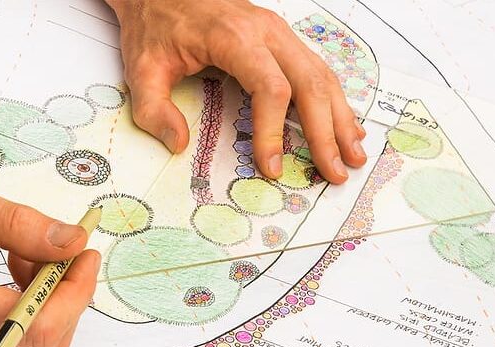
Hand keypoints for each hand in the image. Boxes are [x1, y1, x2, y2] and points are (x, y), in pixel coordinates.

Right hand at [0, 167, 99, 346]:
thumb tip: (71, 242)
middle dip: (65, 299)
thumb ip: (18, 224)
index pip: (37, 322)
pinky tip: (6, 283)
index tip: (85, 254)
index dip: (76, 291)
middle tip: (57, 252)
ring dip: (44, 310)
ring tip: (23, 261)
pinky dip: (21, 323)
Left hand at [107, 0, 366, 182]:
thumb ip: (153, 109)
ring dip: (340, 118)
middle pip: (310, 84)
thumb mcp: (141, 68)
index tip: (272, 167)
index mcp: (234, 38)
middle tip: (336, 172)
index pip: (270, 89)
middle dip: (325, 132)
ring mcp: (278, 33)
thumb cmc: (156, 26)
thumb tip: (178, 143)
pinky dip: (333, 100)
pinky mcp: (281, 39)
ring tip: (352, 155)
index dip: (274, 132)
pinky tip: (343, 126)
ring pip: (322, 76)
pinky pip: (315, 69)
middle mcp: (266, 32)